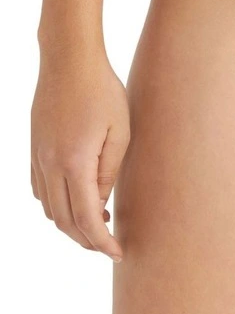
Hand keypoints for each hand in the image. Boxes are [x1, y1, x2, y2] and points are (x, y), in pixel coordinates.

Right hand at [31, 44, 129, 261]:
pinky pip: (40, 190)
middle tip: (109, 245)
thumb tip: (101, 204)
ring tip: (98, 223)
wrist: (69, 60)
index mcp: (74, 164)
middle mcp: (50, 166)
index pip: (87, 219)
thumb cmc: (102, 91)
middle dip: (86, 240)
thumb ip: (109, 173)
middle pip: (64, 221)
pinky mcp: (33, 149)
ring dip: (71, 223)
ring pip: (49, 208)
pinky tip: (76, 199)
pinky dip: (56, 204)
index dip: (102, 242)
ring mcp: (37, 158)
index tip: (118, 252)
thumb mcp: (120, 132)